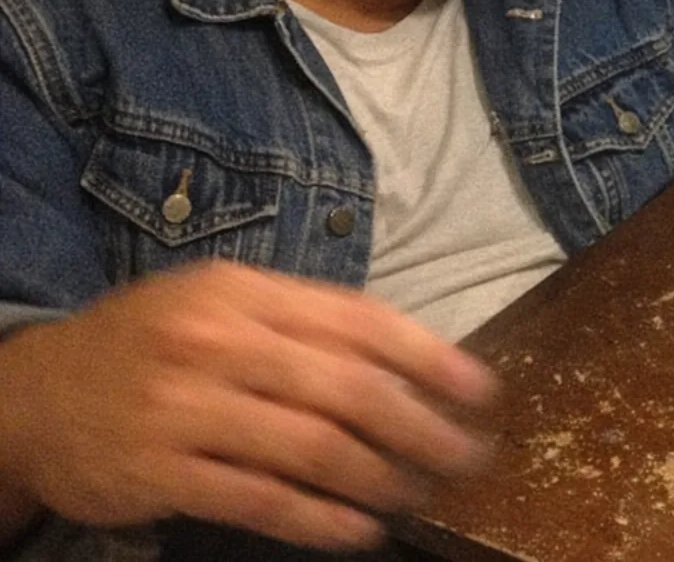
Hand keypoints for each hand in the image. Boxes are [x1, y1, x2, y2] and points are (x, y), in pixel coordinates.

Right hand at [0, 261, 495, 551]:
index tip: (482, 390)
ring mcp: (185, 407)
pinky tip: (359, 530)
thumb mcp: (221, 305)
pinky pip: (259, 500)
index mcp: (245, 291)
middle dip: (420, 426)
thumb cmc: (154, 344)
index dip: (430, 357)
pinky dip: (319, 520)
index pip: (360, 320)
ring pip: (312, 447)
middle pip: (348, 388)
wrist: (37, 392)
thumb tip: (410, 360)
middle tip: (466, 455)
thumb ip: (304, 325)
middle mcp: (218, 340)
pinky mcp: (160, 471)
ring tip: (418, 493)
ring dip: (379, 477)